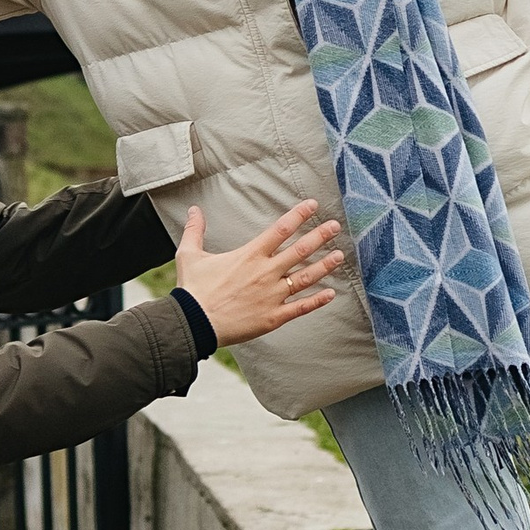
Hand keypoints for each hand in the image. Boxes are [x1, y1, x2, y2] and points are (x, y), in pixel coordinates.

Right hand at [175, 200, 344, 347]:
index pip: (281, 229)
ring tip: (340, 255)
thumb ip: (195, 231)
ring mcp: (272, 295)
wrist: (194, 323)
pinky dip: (317, 301)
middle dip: (320, 236)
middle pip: (300, 250)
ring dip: (325, 265)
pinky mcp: (273, 317)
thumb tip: (194, 211)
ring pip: (305, 277)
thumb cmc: (193, 290)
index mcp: (249, 255)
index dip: (299, 215)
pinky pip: (301, 307)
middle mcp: (266, 272)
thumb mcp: (190, 255)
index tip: (313, 206)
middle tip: (335, 227)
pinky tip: (331, 294)